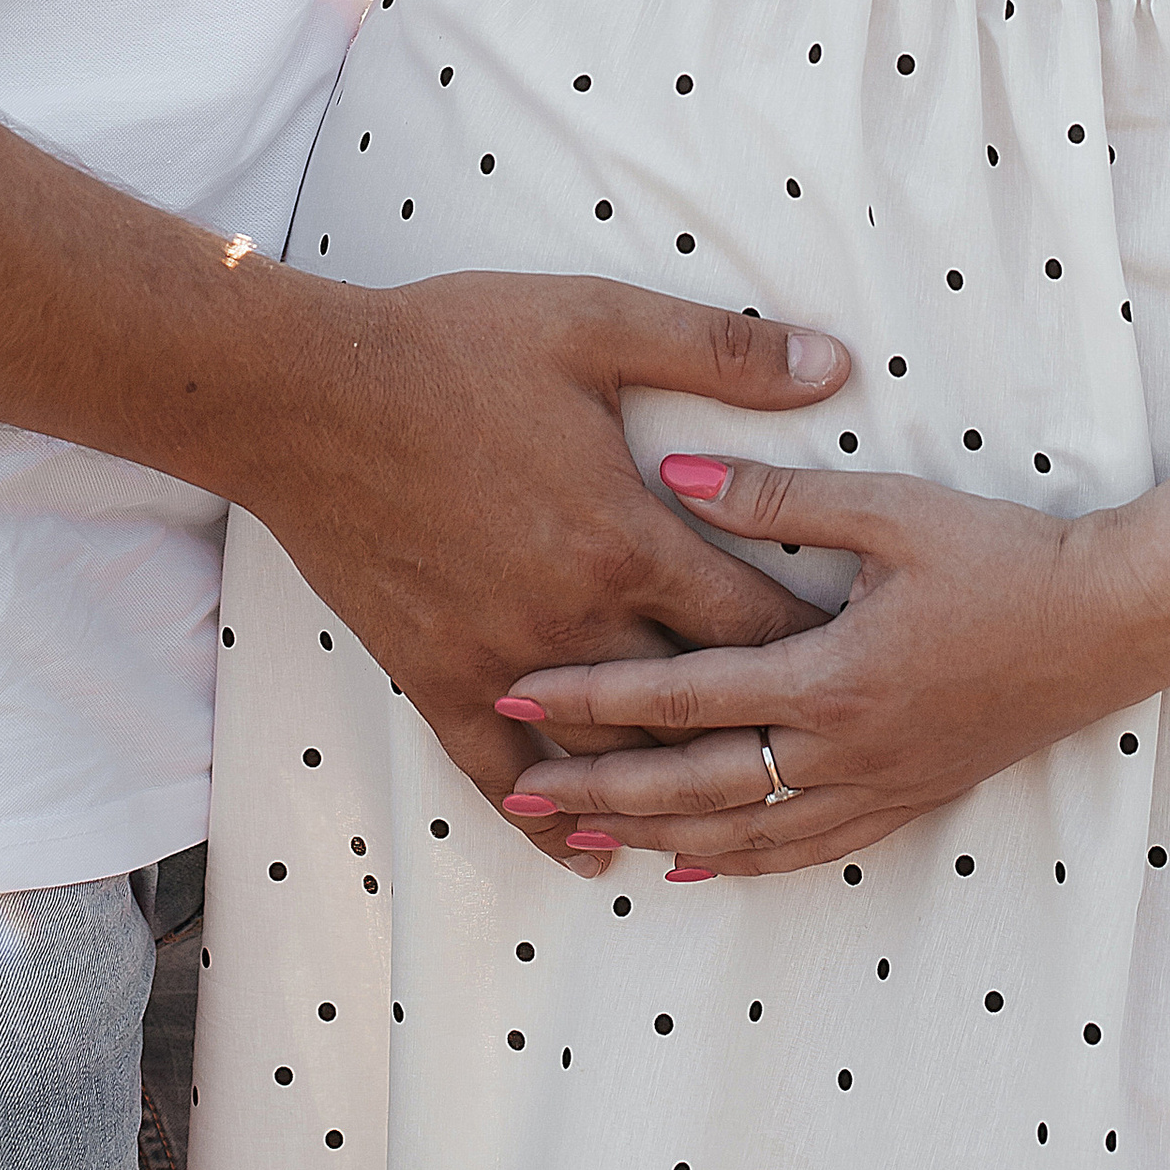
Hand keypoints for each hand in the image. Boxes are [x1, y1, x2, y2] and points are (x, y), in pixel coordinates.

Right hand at [233, 274, 850, 868]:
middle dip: (760, 724)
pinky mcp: (436, 679)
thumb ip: (722, 350)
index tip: (862, 661)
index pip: (752, 623)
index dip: (816, 645)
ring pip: (611, 753)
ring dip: (671, 781)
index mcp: (625, 537)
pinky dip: (553, 822)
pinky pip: (502, 779)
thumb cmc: (450, 346)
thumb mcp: (596, 321)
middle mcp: (575, 618)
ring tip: (734, 802)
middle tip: (819, 742)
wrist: (307, 394)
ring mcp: (502, 660)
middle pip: (695, 704)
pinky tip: (591, 848)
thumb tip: (836, 363)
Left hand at [493, 448, 1169, 876]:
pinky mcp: (911, 798)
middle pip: (695, 784)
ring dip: (656, 835)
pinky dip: (741, 862)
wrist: (1116, 622)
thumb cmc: (1006, 554)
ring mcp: (880, 786)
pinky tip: (697, 866)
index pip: (682, 695)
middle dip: (599, 787)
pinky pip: (808, 851)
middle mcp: (846, 750)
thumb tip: (670, 468)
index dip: (591, 696)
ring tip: (581, 835)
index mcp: (831, 676)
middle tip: (517, 788)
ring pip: (745, 833)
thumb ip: (774, 492)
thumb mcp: (889, 508)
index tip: (515, 686)